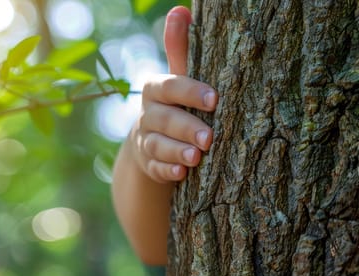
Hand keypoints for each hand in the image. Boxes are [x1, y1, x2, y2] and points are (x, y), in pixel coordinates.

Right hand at [128, 6, 216, 183]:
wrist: (153, 138)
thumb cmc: (176, 102)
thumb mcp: (179, 77)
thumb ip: (180, 48)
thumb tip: (180, 10)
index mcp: (155, 89)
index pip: (170, 87)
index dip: (190, 92)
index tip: (214, 100)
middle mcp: (147, 114)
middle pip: (163, 119)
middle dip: (186, 128)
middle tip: (210, 137)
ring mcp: (145, 140)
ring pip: (157, 145)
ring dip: (176, 152)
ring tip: (196, 158)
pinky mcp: (147, 163)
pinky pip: (154, 168)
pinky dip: (166, 171)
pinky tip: (181, 175)